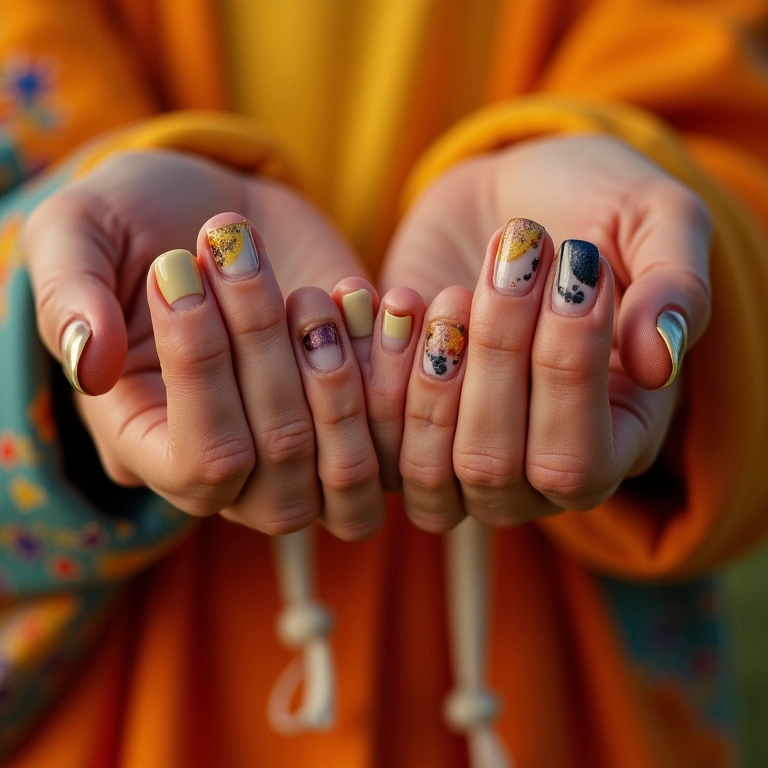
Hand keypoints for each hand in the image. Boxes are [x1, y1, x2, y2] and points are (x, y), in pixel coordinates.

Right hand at [23, 150, 385, 537]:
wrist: (223, 211)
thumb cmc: (137, 222)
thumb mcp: (79, 233)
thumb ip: (69, 294)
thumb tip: (84, 365)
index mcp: (152, 445)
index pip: (199, 462)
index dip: (201, 372)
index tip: (178, 269)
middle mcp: (233, 467)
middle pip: (280, 457)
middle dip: (265, 343)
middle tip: (236, 244)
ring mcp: (302, 448)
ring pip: (346, 464)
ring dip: (338, 366)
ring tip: (314, 286)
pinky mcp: (357, 418)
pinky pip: (398, 436)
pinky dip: (398, 371)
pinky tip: (386, 299)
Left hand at [380, 135, 711, 529]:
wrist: (513, 198)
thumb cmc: (596, 209)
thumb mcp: (656, 221)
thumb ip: (676, 287)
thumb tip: (661, 362)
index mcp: (615, 439)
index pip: (576, 463)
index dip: (565, 376)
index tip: (575, 267)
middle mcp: (534, 467)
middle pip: (492, 468)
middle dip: (495, 357)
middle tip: (510, 259)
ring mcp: (463, 451)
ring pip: (426, 470)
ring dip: (429, 377)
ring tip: (453, 291)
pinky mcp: (406, 424)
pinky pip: (372, 440)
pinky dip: (373, 372)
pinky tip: (397, 300)